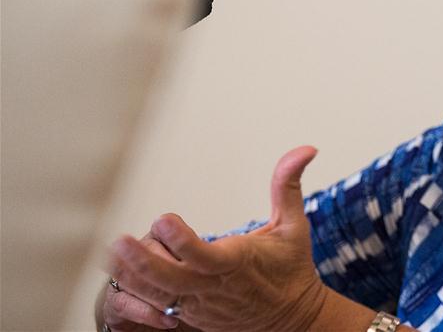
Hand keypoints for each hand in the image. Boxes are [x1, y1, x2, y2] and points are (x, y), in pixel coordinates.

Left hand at [105, 146, 325, 331]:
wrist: (293, 320)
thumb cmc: (291, 268)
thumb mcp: (294, 224)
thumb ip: (288, 185)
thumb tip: (306, 149)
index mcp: (238, 263)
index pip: (203, 255)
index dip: (180, 239)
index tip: (163, 218)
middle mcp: (215, 287)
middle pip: (170, 279)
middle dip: (142, 261)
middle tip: (120, 241)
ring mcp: (200, 305)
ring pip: (158, 295)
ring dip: (133, 275)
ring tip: (114, 253)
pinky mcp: (192, 316)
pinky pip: (158, 307)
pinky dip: (140, 292)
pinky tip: (123, 273)